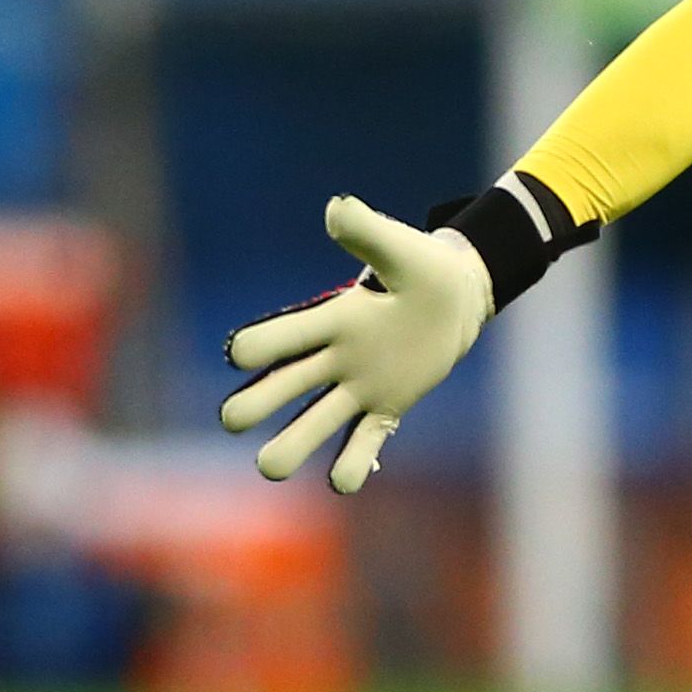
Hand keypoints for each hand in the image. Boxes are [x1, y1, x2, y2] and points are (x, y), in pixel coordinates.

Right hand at [219, 197, 493, 493]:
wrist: (457, 298)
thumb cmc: (423, 269)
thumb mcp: (402, 250)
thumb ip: (368, 232)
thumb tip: (336, 208)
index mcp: (331, 320)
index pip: (281, 336)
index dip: (256, 346)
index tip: (240, 354)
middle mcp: (334, 359)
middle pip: (280, 387)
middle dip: (254, 403)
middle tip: (234, 420)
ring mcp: (357, 388)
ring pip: (314, 424)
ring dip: (290, 446)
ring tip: (271, 468)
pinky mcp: (386, 409)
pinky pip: (364, 443)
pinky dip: (353, 464)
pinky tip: (343, 483)